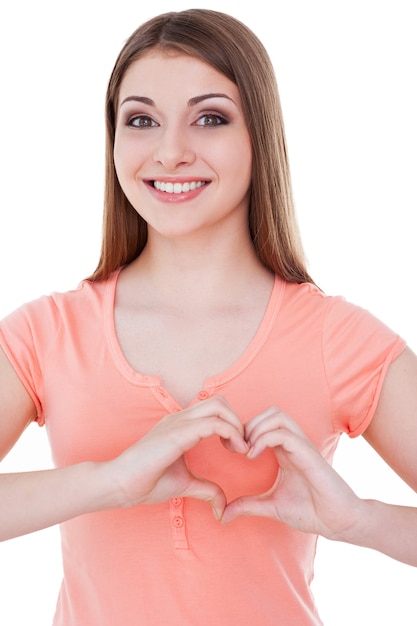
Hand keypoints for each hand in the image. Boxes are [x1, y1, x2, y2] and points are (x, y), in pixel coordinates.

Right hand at [108, 396, 247, 518]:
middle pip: (220, 401)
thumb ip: (206, 490)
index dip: (232, 425)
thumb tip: (222, 507)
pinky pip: (212, 423)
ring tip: (239, 448)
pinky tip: (233, 451)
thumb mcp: (185, 484)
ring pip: (219, 406)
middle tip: (241, 447)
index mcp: (181, 425)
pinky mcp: (178, 433)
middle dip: (238, 421)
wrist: (120, 484)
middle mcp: (181, 418)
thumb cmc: (145, 481)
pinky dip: (230, 433)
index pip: (214, 409)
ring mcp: (178, 422)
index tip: (238, 449)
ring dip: (236, 425)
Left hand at [222, 407, 361, 539]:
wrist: (338, 522)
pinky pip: (284, 433)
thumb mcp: (271, 506)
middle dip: (248, 424)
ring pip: (276, 415)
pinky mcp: (308, 453)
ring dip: (256, 428)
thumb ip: (248, 505)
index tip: (230, 450)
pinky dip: (264, 438)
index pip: (263, 422)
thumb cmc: (310, 511)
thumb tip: (224, 514)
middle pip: (269, 412)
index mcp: (285, 450)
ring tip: (247, 451)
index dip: (243, 430)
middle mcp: (293, 443)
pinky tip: (253, 456)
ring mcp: (301, 446)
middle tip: (236, 448)